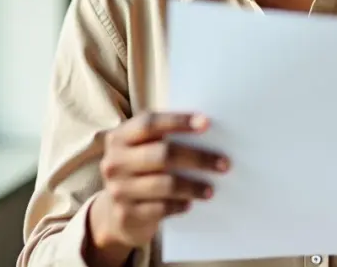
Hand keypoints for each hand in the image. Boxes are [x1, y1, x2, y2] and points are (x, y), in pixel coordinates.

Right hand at [90, 112, 228, 251]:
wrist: (113, 214)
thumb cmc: (140, 172)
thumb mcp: (142, 150)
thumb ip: (163, 138)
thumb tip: (205, 129)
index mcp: (119, 138)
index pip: (149, 123)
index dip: (178, 121)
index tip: (206, 123)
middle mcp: (115, 161)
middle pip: (162, 154)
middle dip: (197, 158)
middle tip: (223, 164)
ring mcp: (118, 189)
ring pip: (165, 184)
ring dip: (193, 186)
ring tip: (211, 189)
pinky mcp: (126, 214)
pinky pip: (160, 208)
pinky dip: (179, 205)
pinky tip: (190, 204)